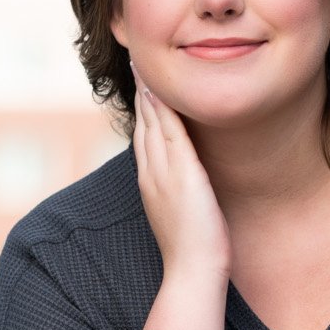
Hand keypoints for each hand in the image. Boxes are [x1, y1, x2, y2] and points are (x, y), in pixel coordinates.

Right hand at [133, 79, 230, 329]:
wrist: (193, 271)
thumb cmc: (194, 251)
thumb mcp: (183, 215)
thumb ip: (181, 195)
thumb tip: (188, 186)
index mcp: (151, 182)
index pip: (144, 135)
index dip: (143, 107)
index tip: (143, 82)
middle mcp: (151, 172)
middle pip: (142, 122)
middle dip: (140, 90)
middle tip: (136, 58)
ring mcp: (162, 172)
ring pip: (151, 121)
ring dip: (147, 90)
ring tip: (143, 61)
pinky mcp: (180, 172)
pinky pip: (169, 130)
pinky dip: (163, 107)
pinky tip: (160, 86)